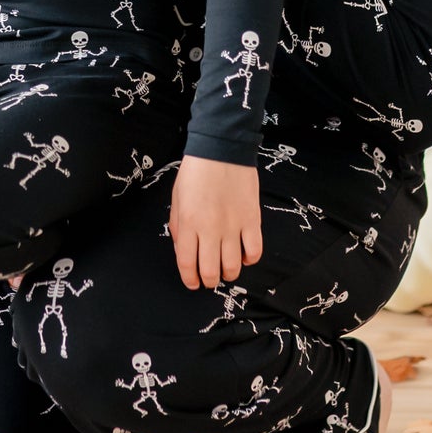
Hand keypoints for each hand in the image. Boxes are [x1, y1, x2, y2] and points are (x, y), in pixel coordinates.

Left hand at [167, 155, 262, 290]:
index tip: (192, 283)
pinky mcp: (252, 220)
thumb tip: (183, 251)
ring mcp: (233, 226)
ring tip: (226, 269)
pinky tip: (244, 255)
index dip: (189, 279)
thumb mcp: (177, 199)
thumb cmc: (196, 172)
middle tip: (209, 278)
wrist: (222, 149)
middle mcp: (210, 229)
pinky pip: (254, 251)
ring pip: (233, 266)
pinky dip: (250, 259)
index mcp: (188, 224)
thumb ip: (178, 227)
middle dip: (208, 280)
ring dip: (229, 273)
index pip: (187, 263)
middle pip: (210, 270)